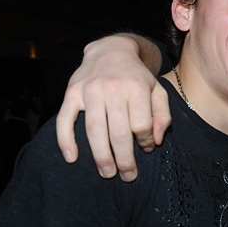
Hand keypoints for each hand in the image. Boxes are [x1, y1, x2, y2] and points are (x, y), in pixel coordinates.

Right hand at [56, 34, 168, 180]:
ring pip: (94, 129)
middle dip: (124, 158)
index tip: (146, 148)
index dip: (145, 141)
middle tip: (127, 176)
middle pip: (118, 131)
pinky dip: (66, 140)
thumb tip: (155, 141)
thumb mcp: (158, 91)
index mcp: (136, 87)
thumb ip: (162, 115)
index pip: (141, 124)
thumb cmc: (138, 77)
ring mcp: (90, 90)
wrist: (112, 50)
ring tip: (106, 173)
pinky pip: (65, 119)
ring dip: (100, 155)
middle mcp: (112, 88)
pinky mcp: (72, 92)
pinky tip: (72, 157)